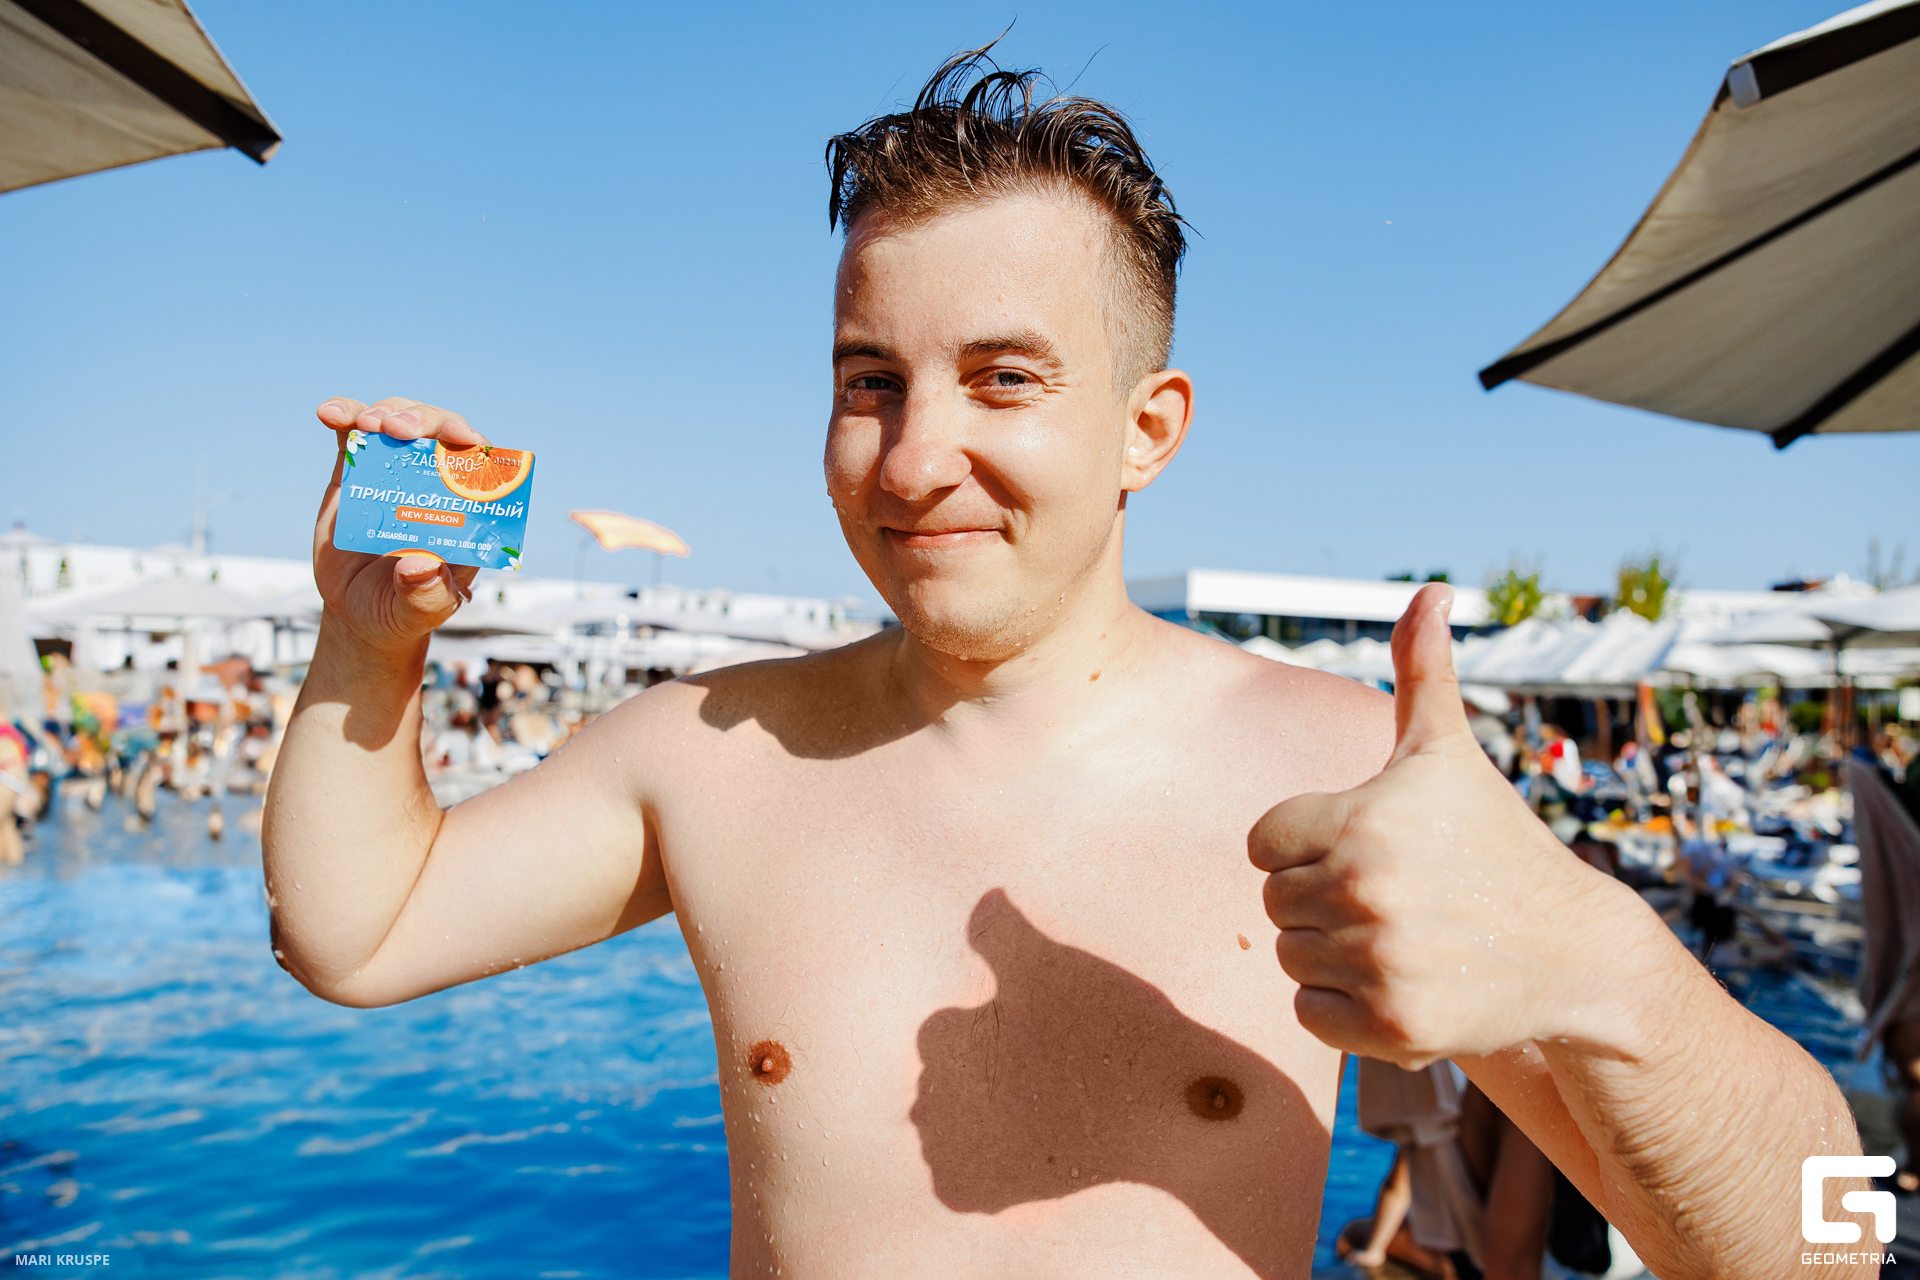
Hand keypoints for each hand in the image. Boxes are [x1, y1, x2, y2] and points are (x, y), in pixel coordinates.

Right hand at [311, 397, 488, 657]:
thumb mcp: (419, 613)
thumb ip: (426, 595)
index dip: (476, 445)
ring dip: (387, 413)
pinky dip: (344, 415)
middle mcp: (435, 485)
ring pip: (400, 422)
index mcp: (466, 513)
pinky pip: (355, 433)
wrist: (359, 612)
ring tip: (368, 424)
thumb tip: (421, 566)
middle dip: (426, 422)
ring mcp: (396, 473)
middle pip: (442, 434)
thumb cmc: (403, 611)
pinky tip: (328, 414)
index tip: (462, 438)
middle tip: (401, 430)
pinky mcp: (358, 471)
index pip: (484, 467)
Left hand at [1248, 584, 1651, 1066]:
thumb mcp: (1449, 754)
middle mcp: (1365, 890)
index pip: (1263, 842)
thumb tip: (1429, 590)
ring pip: (1291, 957)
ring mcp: (1380, 962)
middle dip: (1321, 898)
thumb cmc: (1494, 842)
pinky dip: (1342, 1006)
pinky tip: (1400, 980)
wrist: (1574, 954)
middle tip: (1393, 897)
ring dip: (1332, 952)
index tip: (1366, 847)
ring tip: (1402, 936)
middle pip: (1274, 902)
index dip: (1307, 845)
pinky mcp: (1393, 1026)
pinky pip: (1309, 1012)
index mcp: (1361, 819)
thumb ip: (1422, 671)